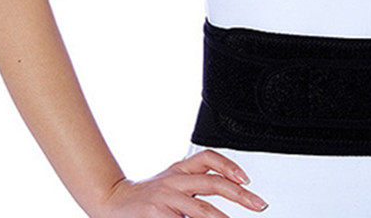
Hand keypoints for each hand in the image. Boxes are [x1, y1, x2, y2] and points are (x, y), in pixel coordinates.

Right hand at [92, 148, 268, 217]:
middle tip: (258, 204)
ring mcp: (166, 199)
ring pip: (201, 209)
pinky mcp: (156, 215)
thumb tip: (230, 186)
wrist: (112, 201)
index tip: (246, 178)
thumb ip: (194, 182)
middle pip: (212, 183)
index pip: (208, 158)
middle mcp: (175, 180)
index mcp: (180, 169)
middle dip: (240, 195)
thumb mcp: (170, 180)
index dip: (229, 165)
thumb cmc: (146, 195)